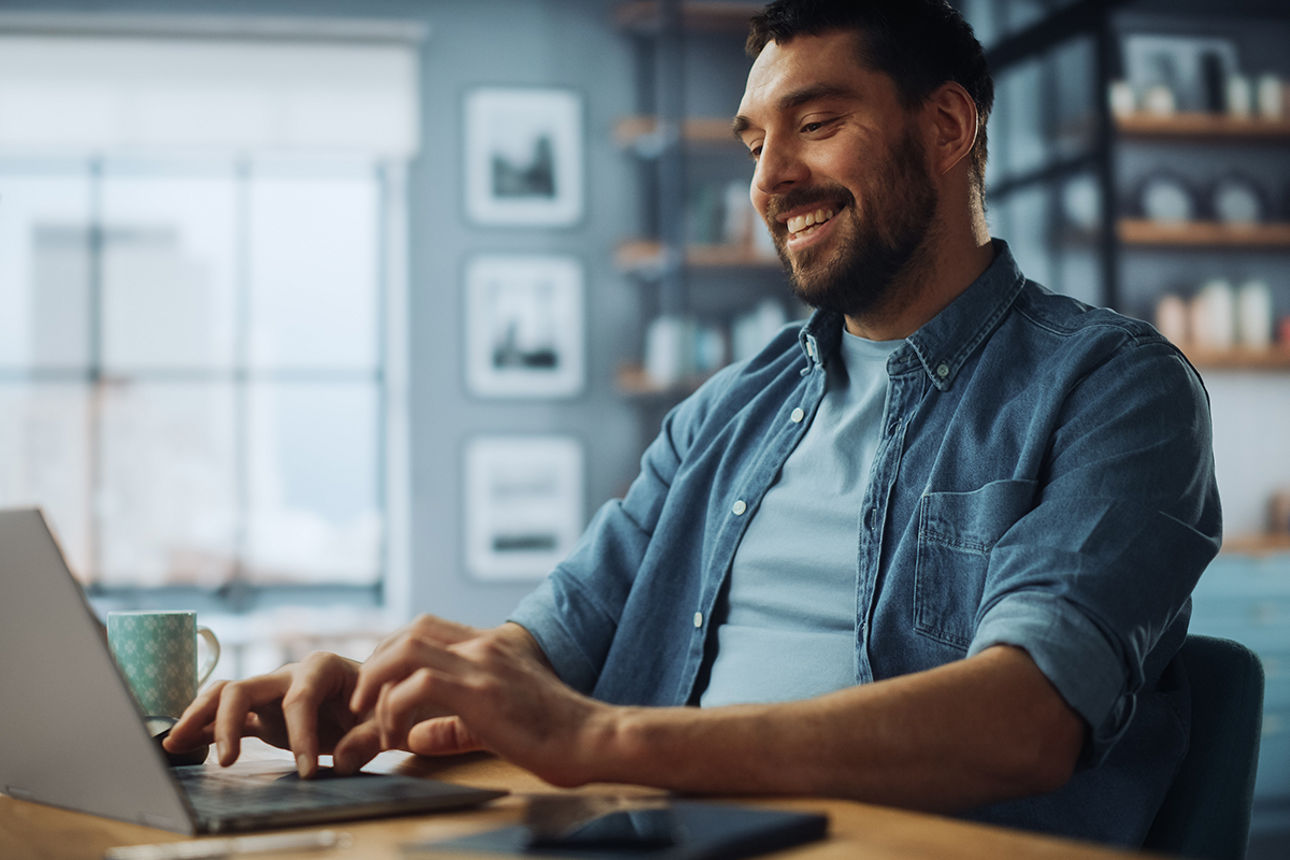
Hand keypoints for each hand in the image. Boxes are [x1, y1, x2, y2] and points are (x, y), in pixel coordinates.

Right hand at [163, 651, 380, 777]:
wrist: (378, 702)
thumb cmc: (383, 706)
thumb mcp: (386, 721)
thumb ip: (368, 738)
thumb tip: (340, 763)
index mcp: (322, 667)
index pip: (300, 699)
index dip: (301, 735)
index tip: (309, 773)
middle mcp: (289, 674)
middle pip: (244, 688)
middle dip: (229, 722)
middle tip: (228, 762)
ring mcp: (271, 693)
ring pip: (225, 696)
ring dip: (199, 717)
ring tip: (174, 744)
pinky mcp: (262, 714)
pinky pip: (226, 717)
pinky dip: (203, 729)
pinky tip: (180, 745)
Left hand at [350, 615, 613, 786]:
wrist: (592, 738)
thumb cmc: (555, 734)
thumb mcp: (500, 721)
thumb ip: (456, 725)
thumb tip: (417, 736)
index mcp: (492, 646)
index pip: (428, 628)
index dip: (393, 653)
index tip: (379, 687)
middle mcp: (484, 646)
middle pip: (411, 631)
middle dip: (376, 663)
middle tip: (364, 701)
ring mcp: (482, 664)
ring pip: (407, 649)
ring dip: (376, 680)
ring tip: (368, 714)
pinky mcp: (480, 691)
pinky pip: (418, 684)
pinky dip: (394, 708)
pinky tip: (398, 735)